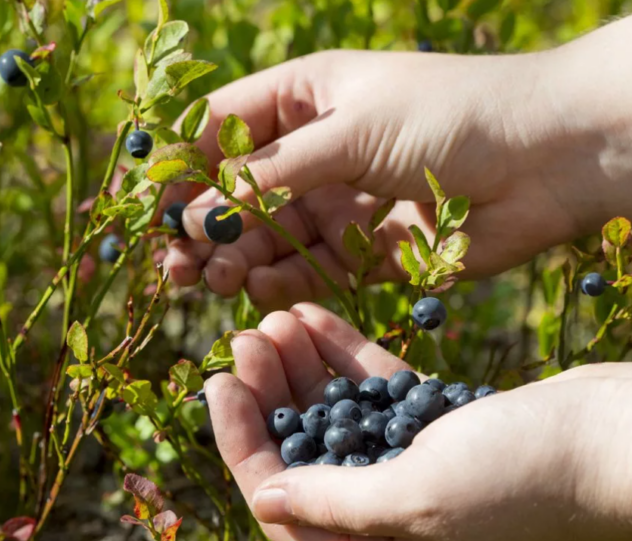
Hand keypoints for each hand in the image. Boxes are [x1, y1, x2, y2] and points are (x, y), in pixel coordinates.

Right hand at [164, 19, 631, 311]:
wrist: (547, 159)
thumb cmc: (448, 114)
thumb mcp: (348, 129)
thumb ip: (272, 172)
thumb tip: (201, 207)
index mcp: (304, 97)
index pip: (220, 129)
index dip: (181, 167)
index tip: (150, 206)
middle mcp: (313, 151)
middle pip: (233, 192)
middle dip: (201, 225)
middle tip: (175, 261)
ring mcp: (336, 202)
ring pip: (265, 237)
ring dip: (232, 257)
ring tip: (209, 277)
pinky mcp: (363, 251)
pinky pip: (307, 269)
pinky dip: (279, 280)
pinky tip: (255, 285)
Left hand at [204, 303, 631, 540]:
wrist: (618, 435)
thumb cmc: (522, 475)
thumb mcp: (416, 494)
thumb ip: (334, 501)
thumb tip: (264, 499)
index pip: (283, 504)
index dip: (241, 444)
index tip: (217, 383)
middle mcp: (392, 516)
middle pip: (304, 454)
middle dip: (270, 396)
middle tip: (246, 338)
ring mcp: (416, 468)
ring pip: (336, 415)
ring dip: (303, 369)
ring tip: (274, 317)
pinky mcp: (438, 426)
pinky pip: (374, 390)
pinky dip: (345, 356)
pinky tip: (313, 317)